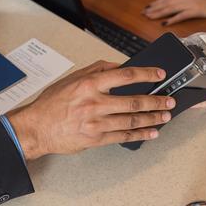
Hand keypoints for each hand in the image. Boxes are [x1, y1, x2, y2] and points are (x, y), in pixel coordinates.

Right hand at [8, 60, 174, 158]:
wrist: (36, 128)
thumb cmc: (51, 103)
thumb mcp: (72, 78)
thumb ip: (97, 69)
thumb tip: (120, 66)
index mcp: (89, 84)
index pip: (125, 75)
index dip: (146, 74)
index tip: (160, 74)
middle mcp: (94, 103)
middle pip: (134, 101)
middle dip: (156, 101)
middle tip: (169, 100)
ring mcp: (95, 123)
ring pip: (131, 120)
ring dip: (152, 118)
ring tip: (165, 116)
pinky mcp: (95, 139)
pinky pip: (123, 136)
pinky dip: (140, 134)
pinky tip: (151, 132)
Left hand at [142, 0, 205, 25]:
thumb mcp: (192, 1)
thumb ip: (182, 3)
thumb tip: (171, 7)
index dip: (155, 3)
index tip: (147, 7)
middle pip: (166, 3)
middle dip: (154, 8)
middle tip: (144, 13)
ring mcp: (190, 4)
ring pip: (170, 8)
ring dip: (159, 13)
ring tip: (150, 17)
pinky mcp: (195, 11)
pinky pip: (181, 16)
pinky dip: (172, 19)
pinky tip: (165, 23)